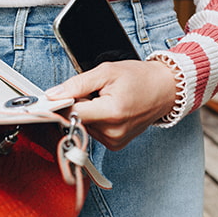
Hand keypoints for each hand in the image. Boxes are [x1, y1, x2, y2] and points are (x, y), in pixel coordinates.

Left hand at [45, 60, 176, 150]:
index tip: (56, 97)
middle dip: (77, 105)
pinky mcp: (115, 145)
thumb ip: (77, 84)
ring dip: (87, 113)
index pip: (72, 114)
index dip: (61, 103)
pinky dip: (96, 120)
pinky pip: (93, 132)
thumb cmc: (139, 78)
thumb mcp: (106, 72)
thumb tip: (53, 94)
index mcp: (112, 113)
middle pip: (76, 120)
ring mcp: (115, 141)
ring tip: (105, 100)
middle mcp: (113, 132)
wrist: (164, 90)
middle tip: (93, 92)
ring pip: (83, 126)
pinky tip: (108, 111)